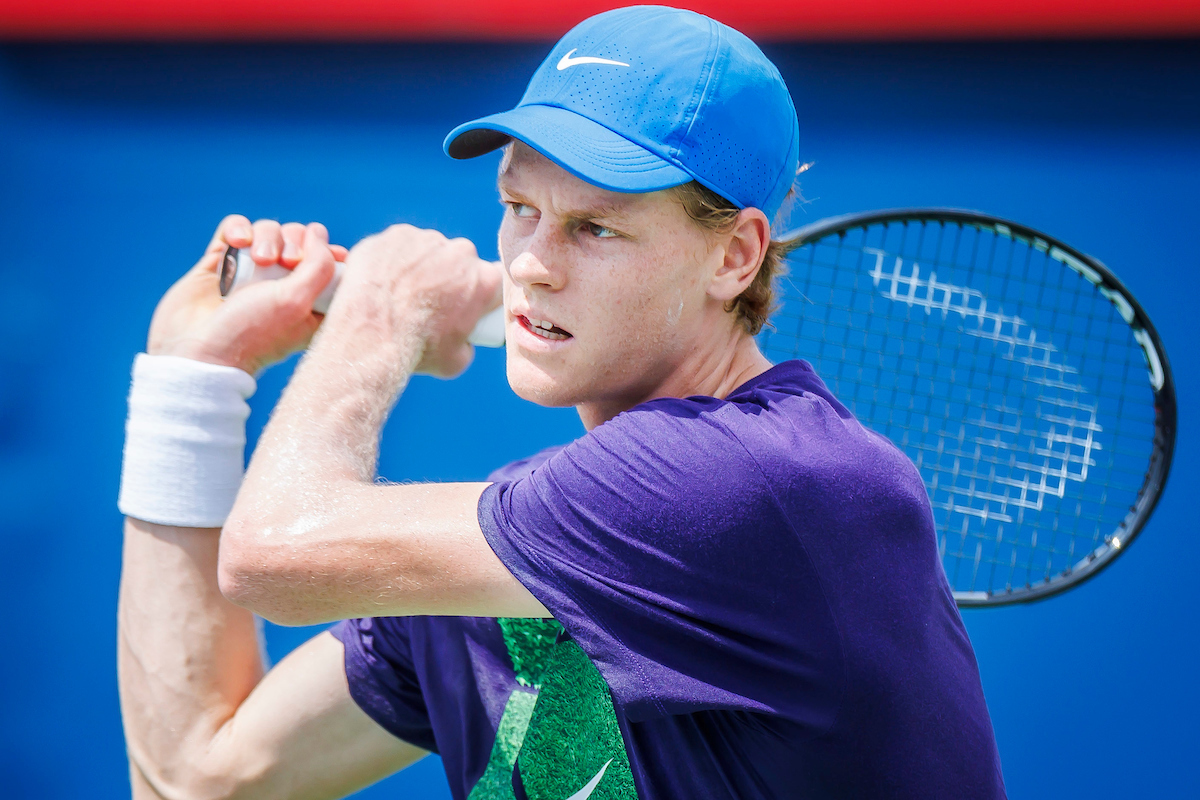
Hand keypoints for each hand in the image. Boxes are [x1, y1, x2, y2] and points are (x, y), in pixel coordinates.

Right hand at [147, 216, 345, 374]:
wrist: (194, 350)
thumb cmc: (250, 333)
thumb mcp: (297, 302)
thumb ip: (319, 265)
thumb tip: (318, 233)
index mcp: (309, 304)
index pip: (331, 265)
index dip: (332, 253)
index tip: (333, 255)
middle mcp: (281, 288)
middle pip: (299, 240)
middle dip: (295, 241)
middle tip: (286, 262)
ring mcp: (251, 274)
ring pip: (268, 232)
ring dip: (267, 236)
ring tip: (259, 260)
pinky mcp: (222, 264)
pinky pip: (236, 229)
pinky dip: (238, 228)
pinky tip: (238, 242)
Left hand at [329, 224, 501, 377]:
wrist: (373, 335)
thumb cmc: (416, 350)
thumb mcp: (456, 360)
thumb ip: (467, 342)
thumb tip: (462, 340)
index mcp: (484, 280)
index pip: (489, 280)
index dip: (476, 293)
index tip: (461, 304)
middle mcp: (461, 252)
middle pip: (458, 261)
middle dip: (446, 276)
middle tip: (425, 301)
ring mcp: (427, 240)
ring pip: (427, 250)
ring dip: (418, 266)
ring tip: (399, 293)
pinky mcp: (395, 234)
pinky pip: (398, 245)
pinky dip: (391, 259)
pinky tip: (383, 282)